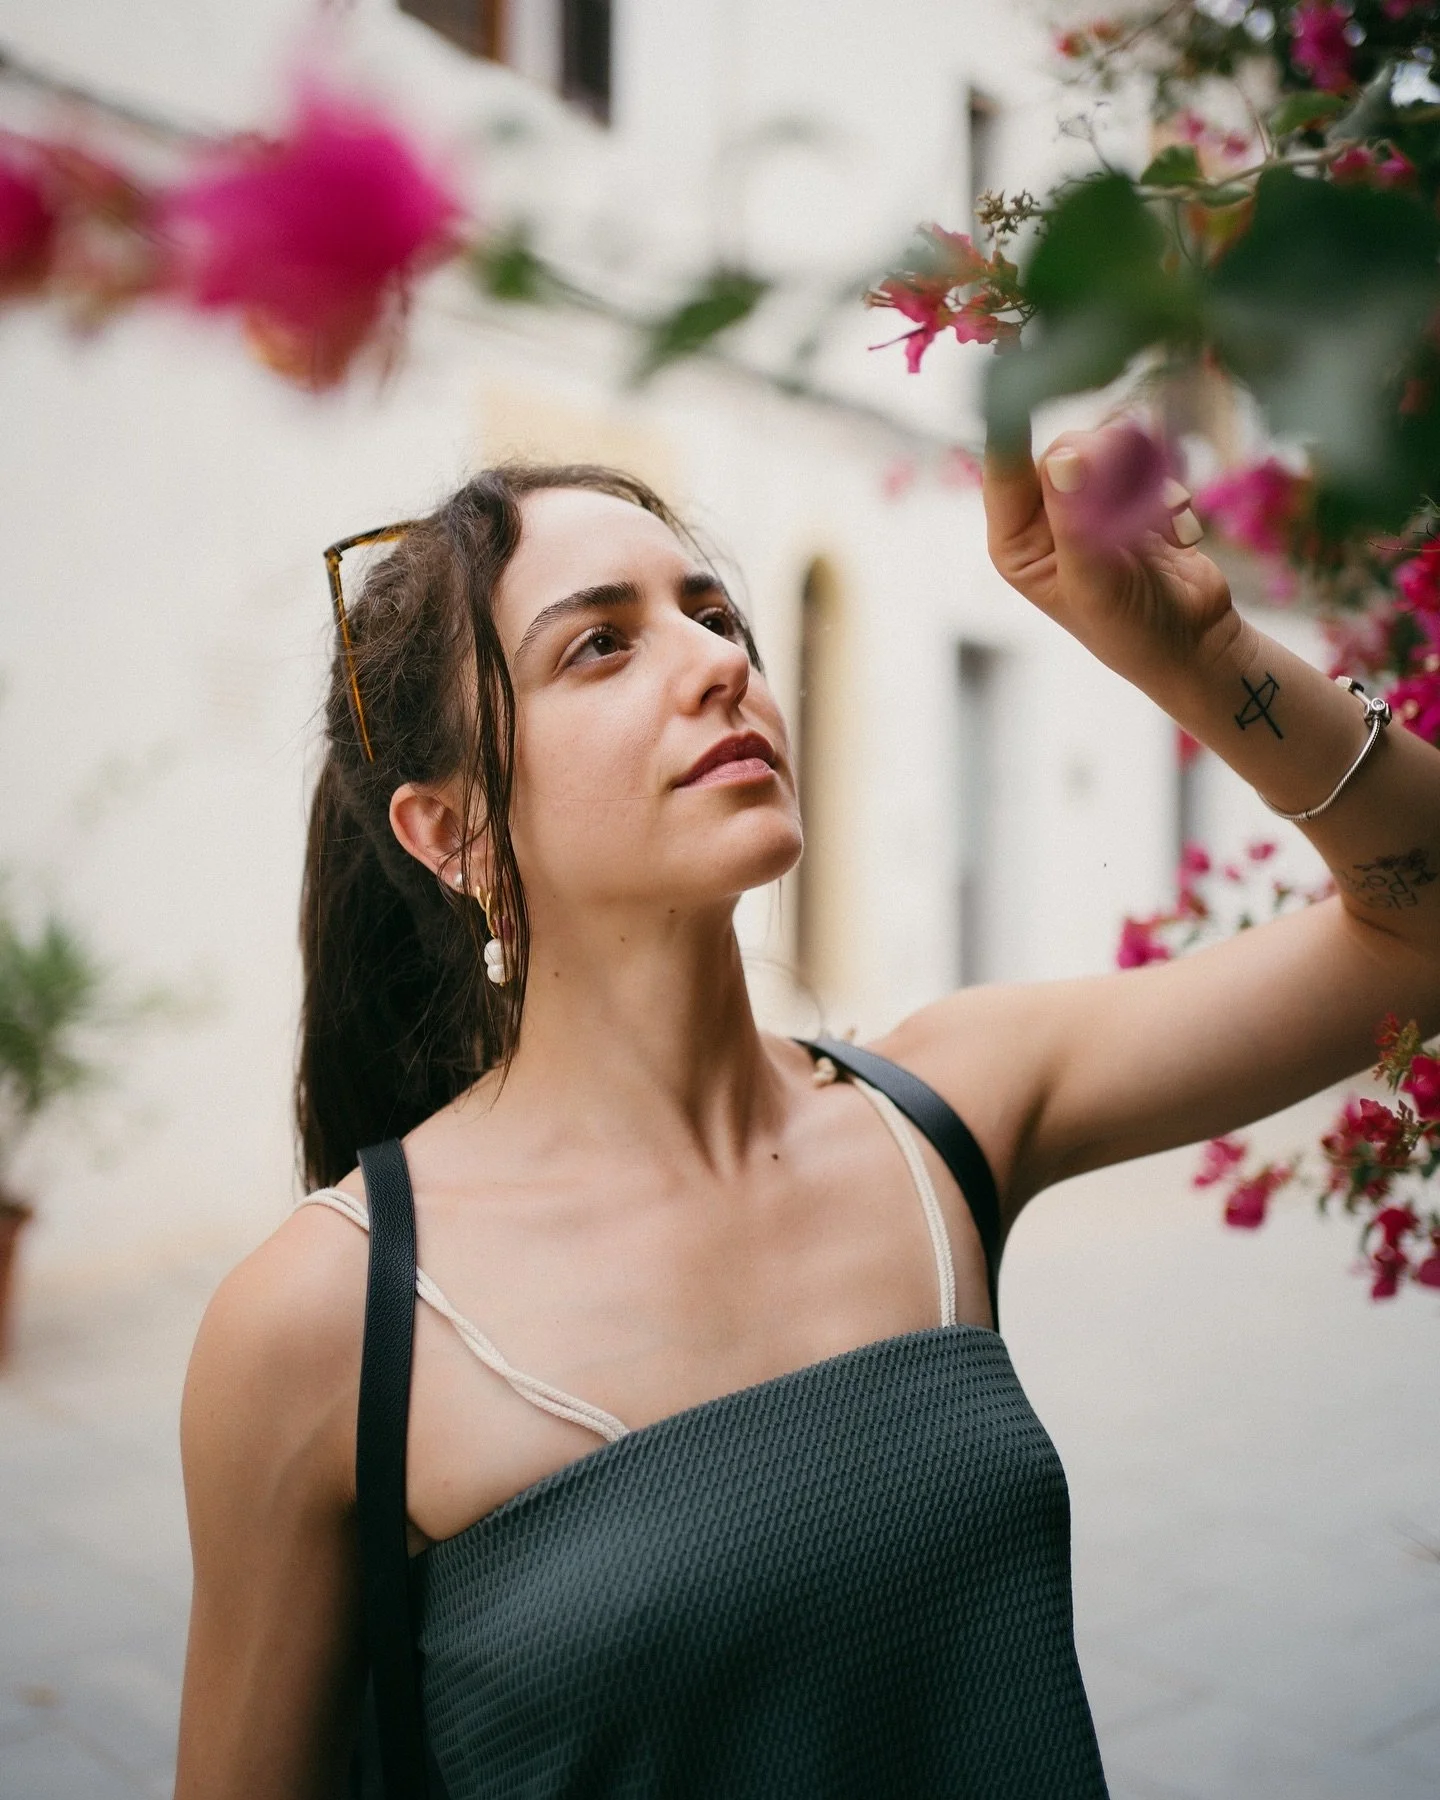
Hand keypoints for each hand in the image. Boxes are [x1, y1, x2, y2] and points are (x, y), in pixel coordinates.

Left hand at [982, 413, 1238, 691]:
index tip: (1013, 354)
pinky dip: (1170, 490)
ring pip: (1108, 445)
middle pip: (1064, 446)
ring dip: (1144, 478)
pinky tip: (1180, 535)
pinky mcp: (1133, 493)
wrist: (1194, 643)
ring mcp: (1090, 500)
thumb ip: (1079, 520)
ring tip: (1163, 524)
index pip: (1003, 466)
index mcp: (1016, 540)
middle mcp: (1045, 515)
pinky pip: (1149, 458)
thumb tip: (1064, 457)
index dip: (1009, 415)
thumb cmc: (1131, 628)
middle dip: (1106, 464)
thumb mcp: (1096, 581)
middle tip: (1137, 498)